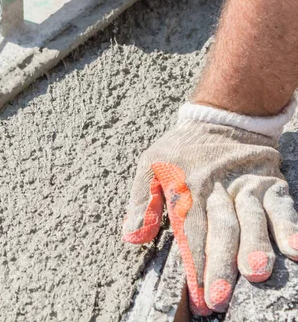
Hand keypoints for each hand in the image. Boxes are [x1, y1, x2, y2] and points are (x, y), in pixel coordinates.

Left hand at [123, 103, 297, 314]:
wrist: (221, 116)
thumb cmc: (181, 148)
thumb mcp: (150, 164)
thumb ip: (142, 202)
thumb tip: (132, 237)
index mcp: (188, 187)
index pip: (190, 231)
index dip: (193, 265)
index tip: (197, 298)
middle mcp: (218, 188)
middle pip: (220, 228)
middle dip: (219, 264)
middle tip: (219, 297)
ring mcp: (246, 185)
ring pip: (251, 217)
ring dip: (254, 245)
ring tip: (256, 272)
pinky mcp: (269, 181)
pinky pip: (281, 204)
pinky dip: (289, 225)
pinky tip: (294, 249)